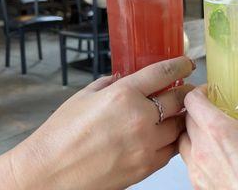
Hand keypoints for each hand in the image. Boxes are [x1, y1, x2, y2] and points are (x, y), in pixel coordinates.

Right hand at [8, 57, 194, 189]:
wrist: (49, 173)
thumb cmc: (61, 135)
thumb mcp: (84, 96)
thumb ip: (110, 83)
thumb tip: (124, 77)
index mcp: (124, 94)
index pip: (164, 73)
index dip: (181, 65)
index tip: (187, 63)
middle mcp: (140, 118)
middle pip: (179, 99)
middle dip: (186, 92)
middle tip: (188, 89)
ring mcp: (145, 144)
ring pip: (179, 127)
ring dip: (181, 117)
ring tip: (177, 113)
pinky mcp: (145, 167)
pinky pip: (170, 151)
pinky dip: (171, 141)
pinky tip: (165, 136)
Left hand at [179, 87, 237, 189]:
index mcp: (217, 130)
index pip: (191, 101)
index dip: (198, 92)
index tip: (209, 92)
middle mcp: (201, 148)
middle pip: (186, 119)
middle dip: (198, 112)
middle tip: (214, 110)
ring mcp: (197, 168)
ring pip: (183, 141)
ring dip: (193, 133)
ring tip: (211, 133)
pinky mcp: (198, 185)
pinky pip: (188, 163)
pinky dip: (196, 154)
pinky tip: (214, 156)